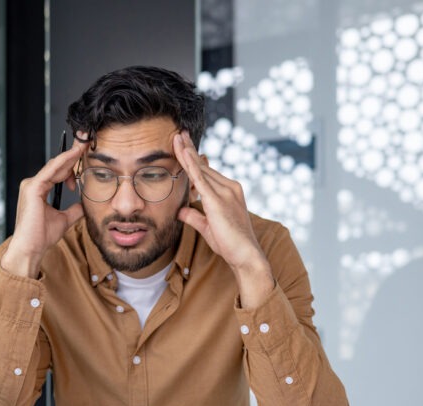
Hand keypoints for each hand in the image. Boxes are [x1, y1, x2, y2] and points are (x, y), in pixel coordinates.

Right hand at [1, 134, 87, 277]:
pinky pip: (51, 171)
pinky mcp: (32, 188)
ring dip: (70, 155)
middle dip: (73, 154)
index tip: (85, 154)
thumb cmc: (42, 236)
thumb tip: (85, 204)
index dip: (72, 163)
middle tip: (86, 141)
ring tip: (83, 144)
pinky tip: (74, 154)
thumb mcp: (64, 219)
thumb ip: (74, 210)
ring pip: (55, 166)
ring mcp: (31, 185)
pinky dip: (63, 161)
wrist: (30, 249)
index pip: (58, 172)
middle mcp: (33, 184)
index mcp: (38, 190)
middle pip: (57, 166)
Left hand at [174, 131, 273, 307]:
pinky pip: (200, 178)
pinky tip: (182, 153)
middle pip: (204, 166)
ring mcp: (225, 192)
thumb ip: (194, 217)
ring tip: (177, 137)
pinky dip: (190, 164)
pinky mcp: (217, 199)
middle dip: (190, 150)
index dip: (195, 159)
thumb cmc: (230, 244)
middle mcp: (229, 188)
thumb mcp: (207, 227)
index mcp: (229, 192)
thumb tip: (180, 211)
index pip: (207, 172)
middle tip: (179, 133)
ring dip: (188, 152)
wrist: (245, 255)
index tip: (185, 146)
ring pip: (201, 168)